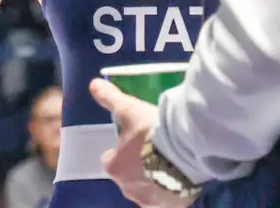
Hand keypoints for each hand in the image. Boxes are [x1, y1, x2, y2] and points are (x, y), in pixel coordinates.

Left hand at [89, 79, 194, 207]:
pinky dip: (171, 191)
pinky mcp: (173, 206)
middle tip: (153, 150)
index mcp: (114, 167)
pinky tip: (180, 176)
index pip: (109, 161)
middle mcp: (128, 188)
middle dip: (137, 167)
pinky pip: (168, 200)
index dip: (119, 151)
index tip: (132, 141)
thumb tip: (93, 84)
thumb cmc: (151, 130)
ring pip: (147, 191)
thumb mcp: (128, 109)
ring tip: (168, 163)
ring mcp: (151, 200)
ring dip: (154, 180)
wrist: (186, 148)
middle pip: (128, 177)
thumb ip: (110, 98)